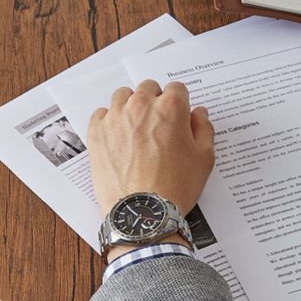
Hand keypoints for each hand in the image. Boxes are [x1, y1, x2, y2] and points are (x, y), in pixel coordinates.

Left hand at [88, 80, 214, 217]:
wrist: (142, 211)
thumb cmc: (175, 188)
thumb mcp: (204, 159)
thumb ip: (203, 128)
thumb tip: (198, 112)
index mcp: (171, 108)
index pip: (176, 88)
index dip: (179, 103)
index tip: (177, 117)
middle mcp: (141, 105)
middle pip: (148, 88)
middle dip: (155, 101)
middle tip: (157, 126)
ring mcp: (116, 117)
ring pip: (123, 96)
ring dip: (131, 106)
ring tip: (136, 129)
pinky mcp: (97, 132)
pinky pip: (101, 114)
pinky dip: (109, 121)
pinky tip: (118, 138)